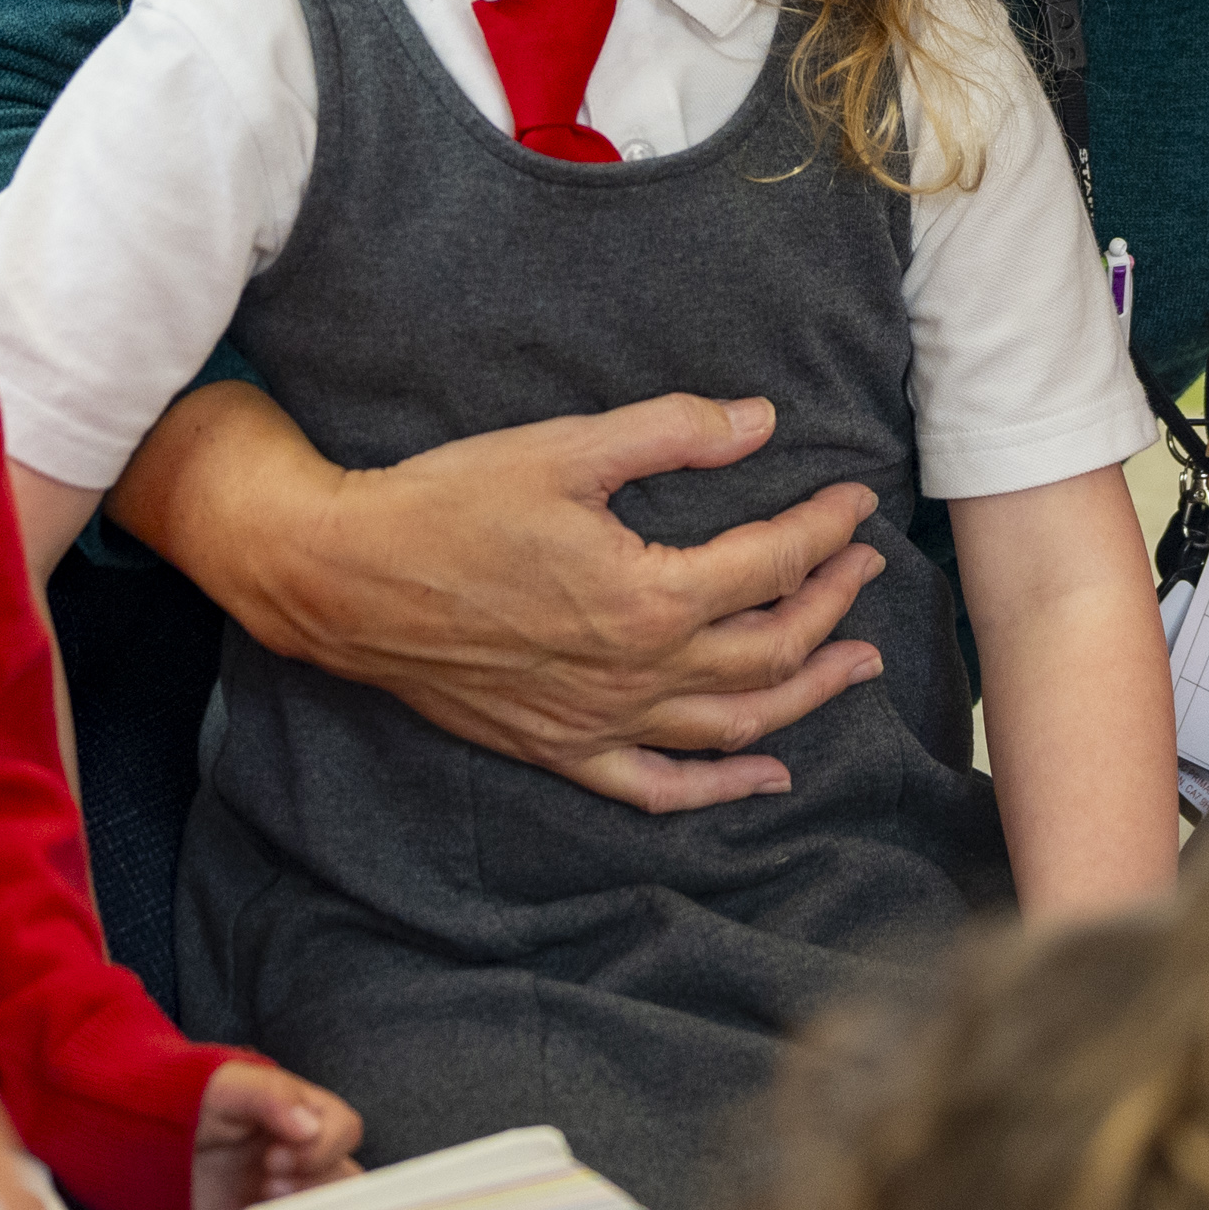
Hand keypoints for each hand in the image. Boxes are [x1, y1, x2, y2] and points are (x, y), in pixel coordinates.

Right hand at [119, 383, 892, 816]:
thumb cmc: (447, 504)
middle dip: (832, 605)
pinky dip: (722, 787)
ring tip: (858, 663)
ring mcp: (599, 724)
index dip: (824, 531)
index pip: (771, 565)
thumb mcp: (566, 447)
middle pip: (772, 650)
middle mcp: (636, 675)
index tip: (854, 502)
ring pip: (735, 726)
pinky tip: (767, 771)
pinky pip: (658, 789)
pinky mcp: (560, 750)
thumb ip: (673, 431)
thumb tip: (762, 420)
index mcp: (647, 596)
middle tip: (865, 566)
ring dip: (808, 694)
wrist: (343, 580)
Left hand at [190, 1057, 364, 1209]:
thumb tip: (309, 1127)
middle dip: (314, 1184)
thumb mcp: (224, 1085)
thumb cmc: (185, 1103)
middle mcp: (299, 1155)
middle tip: (267, 1184)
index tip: (276, 1156)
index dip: (323, 1147)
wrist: (137, 1142)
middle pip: (346, 1175)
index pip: (345, 1130)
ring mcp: (281, 1193)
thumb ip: (270, 1094)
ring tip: (258, 1205)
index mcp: (299, 1115)